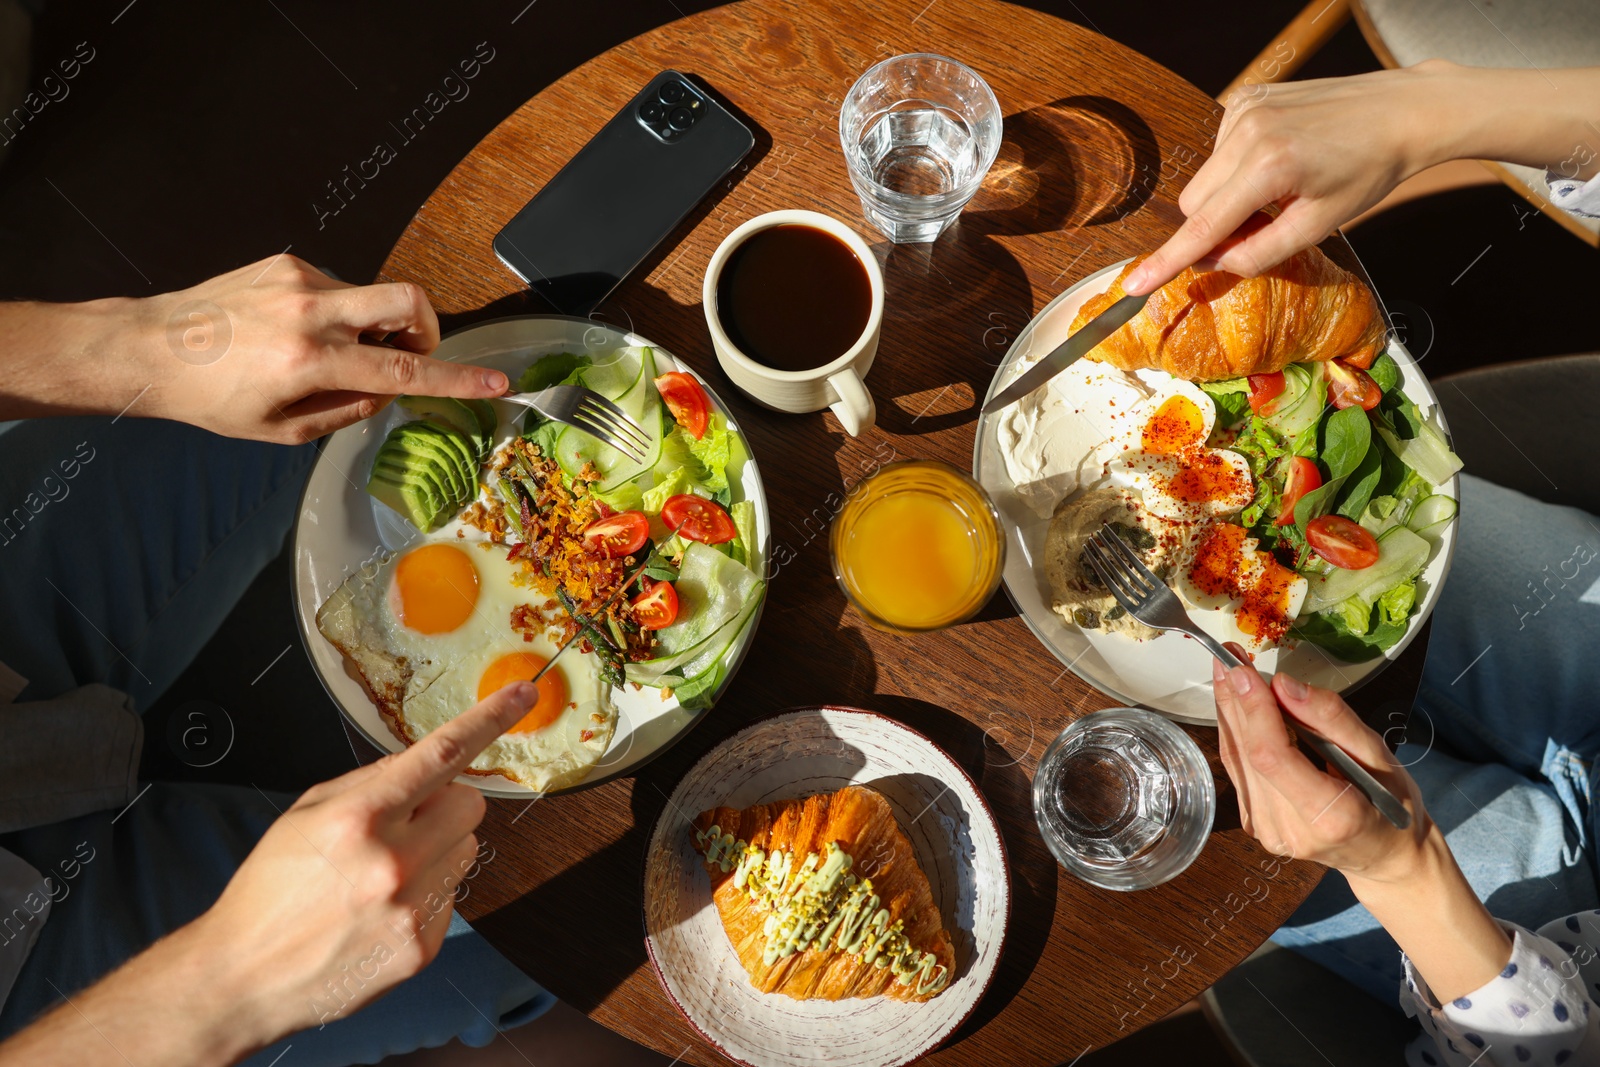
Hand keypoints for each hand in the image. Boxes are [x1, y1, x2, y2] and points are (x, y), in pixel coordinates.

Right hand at [0, 681, 539, 1066]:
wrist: (245, 976)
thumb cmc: (271, 887)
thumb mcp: (307, 812)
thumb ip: (372, 781)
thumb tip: (428, 760)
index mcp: (359, 817)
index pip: (441, 753)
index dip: (488, 719)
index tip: (523, 695)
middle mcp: (393, 862)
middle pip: (469, 804)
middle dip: (445, 803)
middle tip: (403, 822)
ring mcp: (412, 909)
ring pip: (467, 849)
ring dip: (437, 849)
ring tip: (382, 874)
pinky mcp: (423, 947)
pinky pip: (452, 895)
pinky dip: (427, 894)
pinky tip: (382, 909)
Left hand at [138, 254, 507, 441]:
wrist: (149, 348)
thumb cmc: (209, 399)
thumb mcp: (282, 431)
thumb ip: (347, 411)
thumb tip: (386, 389)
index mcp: (309, 360)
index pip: (403, 369)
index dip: (457, 379)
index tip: (496, 382)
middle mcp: (309, 311)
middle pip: (407, 300)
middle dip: (428, 327)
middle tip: (411, 352)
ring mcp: (299, 279)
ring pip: (372, 298)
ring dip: (371, 326)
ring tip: (331, 353)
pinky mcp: (286, 263)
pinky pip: (339, 288)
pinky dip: (338, 314)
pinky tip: (300, 332)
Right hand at [1125, 63, 1460, 294]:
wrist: (1401, 111)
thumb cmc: (1369, 169)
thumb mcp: (1319, 225)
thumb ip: (1259, 253)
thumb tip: (1214, 263)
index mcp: (1271, 166)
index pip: (1204, 226)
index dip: (1167, 260)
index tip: (1134, 284)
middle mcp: (1250, 131)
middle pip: (1195, 203)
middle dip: (1217, 224)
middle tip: (1266, 222)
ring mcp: (1244, 109)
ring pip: (1204, 179)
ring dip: (1229, 195)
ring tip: (1278, 187)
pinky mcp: (1246, 97)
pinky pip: (1218, 150)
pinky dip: (1237, 166)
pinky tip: (1277, 159)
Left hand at [1212, 649, 1513, 999]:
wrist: (1385, 856)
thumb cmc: (1391, 804)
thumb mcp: (1380, 755)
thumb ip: (1333, 719)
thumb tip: (1284, 685)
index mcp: (1330, 815)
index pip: (1273, 756)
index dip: (1252, 709)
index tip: (1241, 669)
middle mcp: (1289, 828)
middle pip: (1247, 754)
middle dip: (1235, 701)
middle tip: (1227, 657)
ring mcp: (1267, 831)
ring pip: (1236, 760)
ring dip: (1229, 712)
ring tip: (1228, 671)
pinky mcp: (1255, 826)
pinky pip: (1238, 770)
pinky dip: (1236, 733)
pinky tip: (1236, 704)